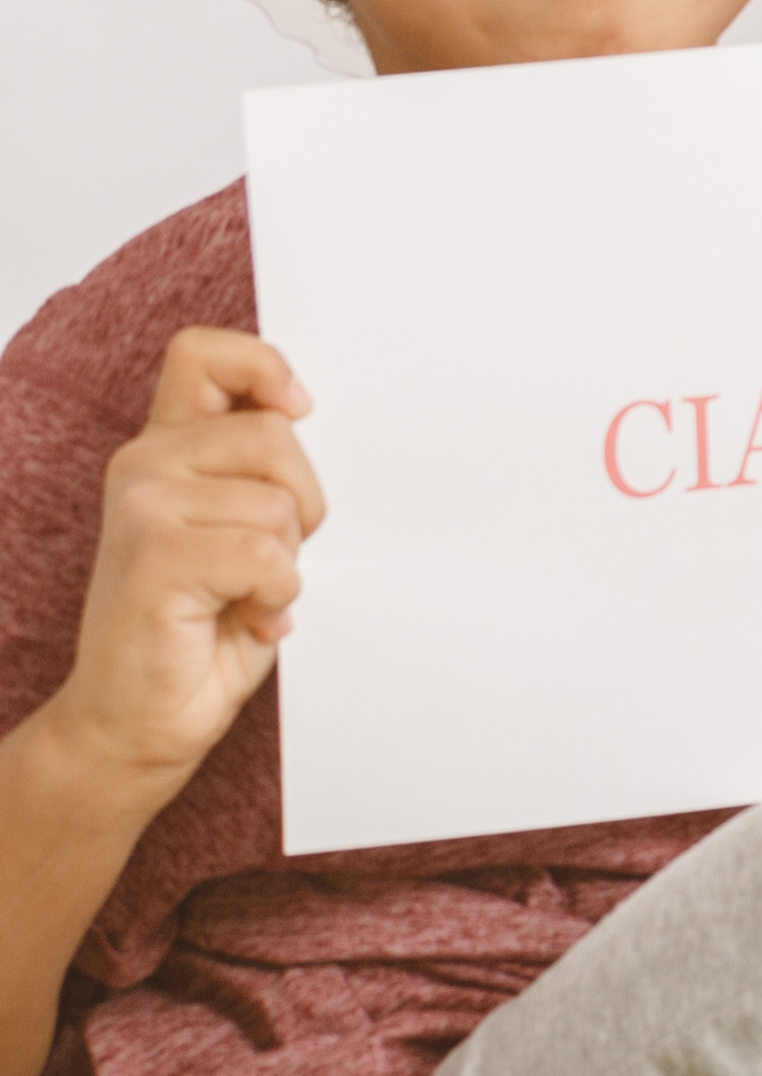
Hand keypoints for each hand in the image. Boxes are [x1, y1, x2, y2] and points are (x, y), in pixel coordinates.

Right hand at [50, 331, 323, 819]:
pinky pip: (263, 555)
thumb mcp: (246, 534)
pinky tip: (243, 619)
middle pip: (275, 437)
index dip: (263, 365)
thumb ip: (261, 475)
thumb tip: (308, 417)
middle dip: (303, 505)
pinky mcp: (152, 558)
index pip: (203, 355)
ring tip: (245, 597)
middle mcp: (144, 467)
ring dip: (285, 563)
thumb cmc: (205, 627)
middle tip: (273, 560)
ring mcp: (141, 509)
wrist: (139, 720)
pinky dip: (274, 595)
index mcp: (167, 451)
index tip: (299, 409)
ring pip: (277, 505)